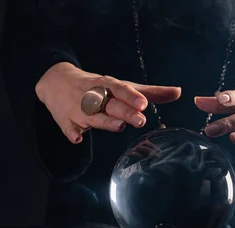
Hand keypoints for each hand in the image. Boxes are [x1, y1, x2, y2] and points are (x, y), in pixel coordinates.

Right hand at [35, 62, 181, 143]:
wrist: (56, 81)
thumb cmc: (97, 87)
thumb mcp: (122, 86)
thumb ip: (149, 92)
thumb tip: (178, 92)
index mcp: (108, 86)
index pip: (121, 89)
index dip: (132, 96)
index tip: (144, 104)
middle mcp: (94, 96)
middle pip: (111, 105)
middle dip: (125, 111)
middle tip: (141, 120)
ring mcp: (79, 109)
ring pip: (93, 116)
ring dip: (104, 121)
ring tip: (119, 126)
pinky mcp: (66, 120)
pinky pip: (68, 128)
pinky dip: (72, 133)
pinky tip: (77, 139)